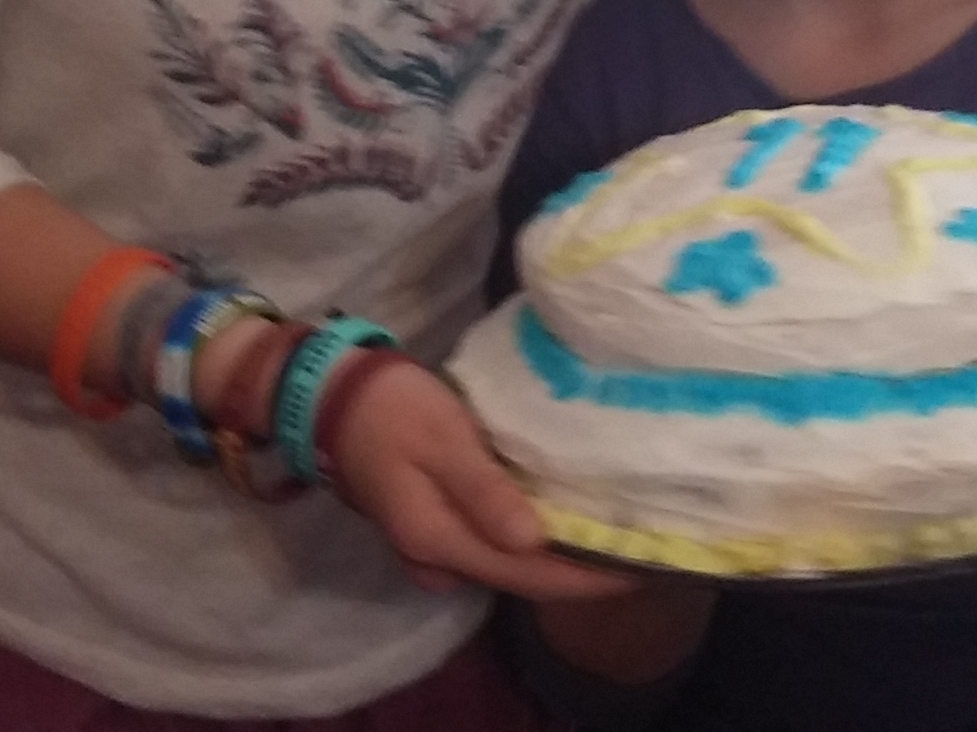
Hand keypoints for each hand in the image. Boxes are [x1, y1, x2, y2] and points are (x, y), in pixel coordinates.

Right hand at [331, 358, 638, 602]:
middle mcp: (437, 561)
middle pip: (524, 579)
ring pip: (510, 566)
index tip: (644, 568)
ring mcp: (432, 550)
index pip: (530, 575)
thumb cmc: (392, 408)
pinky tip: (564, 519)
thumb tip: (535, 542)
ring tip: (615, 535)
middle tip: (643, 550)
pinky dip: (533, 541)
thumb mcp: (443, 440)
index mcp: (440, 541)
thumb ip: (485, 492)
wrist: (332, 397)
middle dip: (582, 572)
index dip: (588, 579)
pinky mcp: (435, 529)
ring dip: (559, 557)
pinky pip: (494, 548)